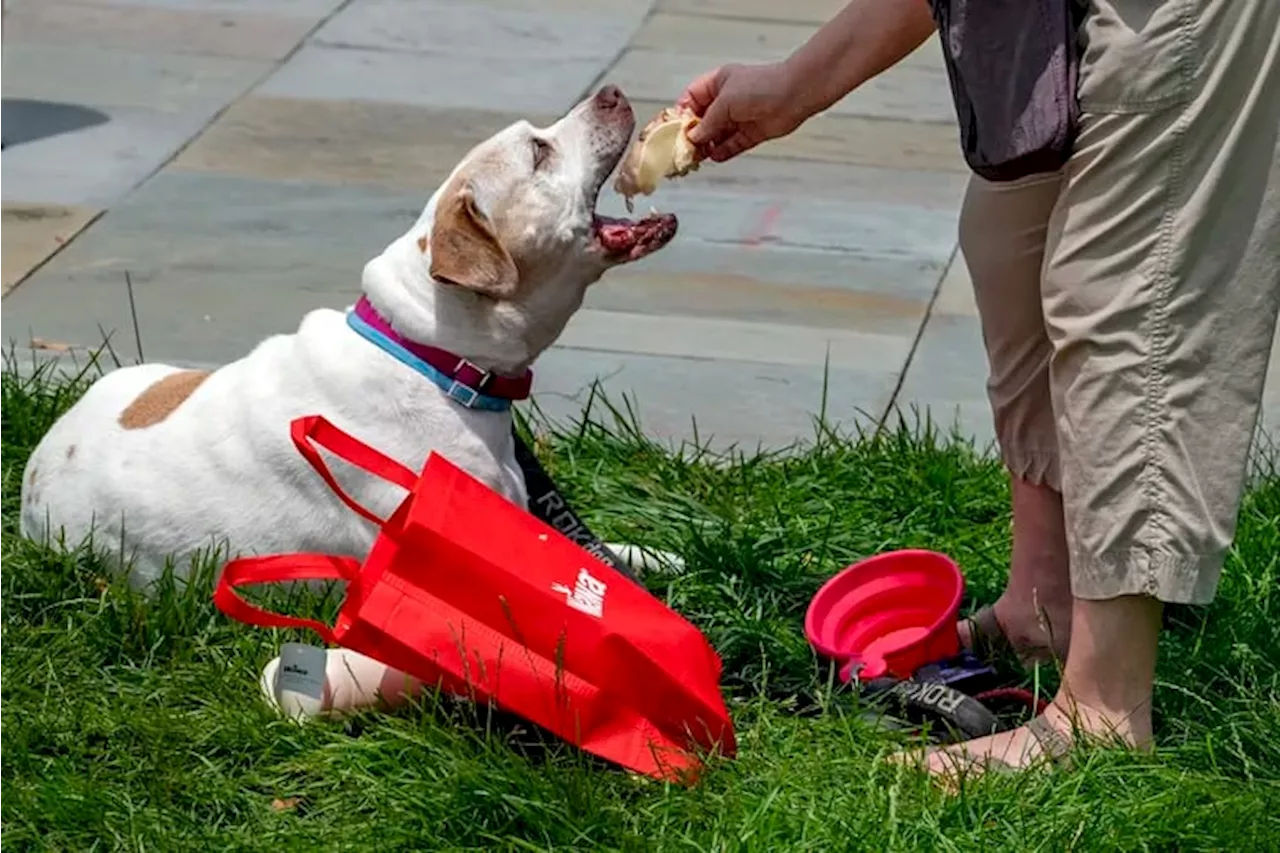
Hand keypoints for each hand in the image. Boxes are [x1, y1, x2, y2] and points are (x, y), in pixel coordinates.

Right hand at [677, 61, 810, 162]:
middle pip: (702, 120)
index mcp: (717, 84)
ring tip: (696, 157)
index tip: (673, 130)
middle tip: (682, 149)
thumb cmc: (761, 86)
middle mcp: (727, 101)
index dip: (681, 114)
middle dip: (692, 135)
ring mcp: (739, 117)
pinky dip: (723, 152)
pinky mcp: (751, 133)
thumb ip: (707, 122)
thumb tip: (693, 138)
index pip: (691, 99)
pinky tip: (714, 157)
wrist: (795, 94)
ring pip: (716, 135)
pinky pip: (732, 145)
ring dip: (706, 146)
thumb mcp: (725, 101)